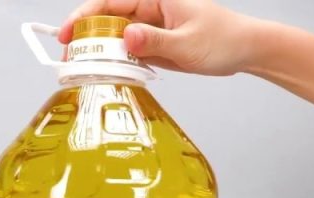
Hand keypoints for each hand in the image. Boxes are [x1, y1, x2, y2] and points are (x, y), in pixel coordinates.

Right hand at [58, 0, 266, 75]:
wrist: (245, 50)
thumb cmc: (224, 38)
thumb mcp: (188, 42)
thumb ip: (155, 40)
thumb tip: (127, 37)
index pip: (111, 2)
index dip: (85, 15)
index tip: (68, 33)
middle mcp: (149, 10)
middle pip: (107, 20)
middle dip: (86, 37)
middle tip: (71, 60)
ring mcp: (150, 28)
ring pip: (115, 38)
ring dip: (100, 54)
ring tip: (84, 71)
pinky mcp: (154, 45)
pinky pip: (128, 52)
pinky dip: (117, 64)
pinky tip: (110, 74)